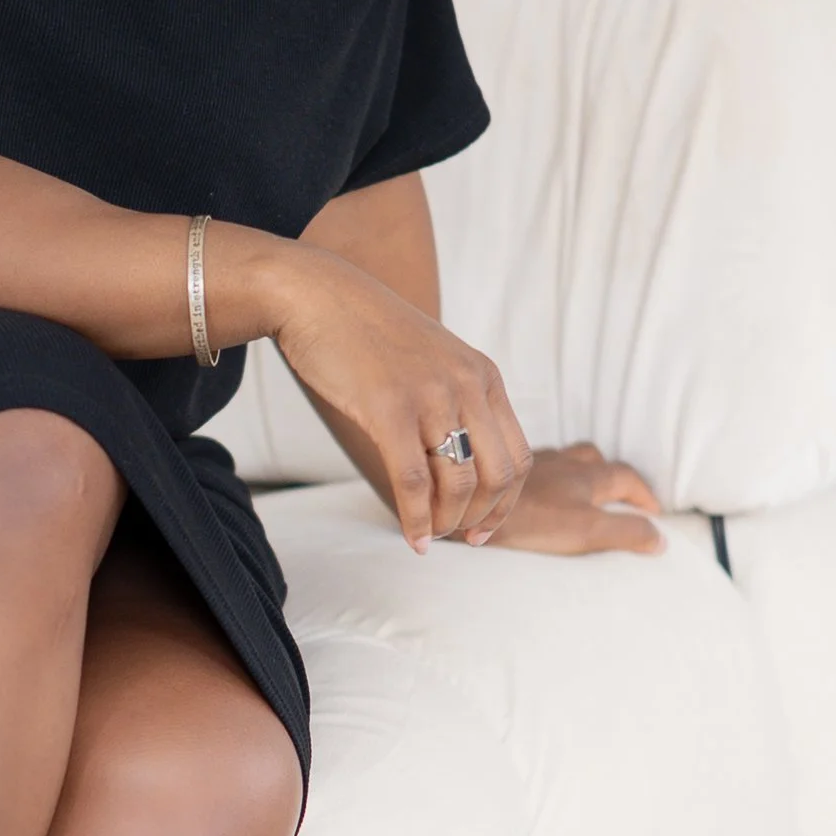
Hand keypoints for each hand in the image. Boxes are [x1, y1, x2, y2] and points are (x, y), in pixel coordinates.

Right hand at [272, 251, 530, 552]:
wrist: (317, 296)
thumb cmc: (366, 335)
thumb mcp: (431, 362)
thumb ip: (453, 402)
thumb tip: (455, 462)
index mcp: (483, 376)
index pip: (518, 455)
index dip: (506, 502)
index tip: (484, 528)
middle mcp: (467, 385)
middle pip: (498, 475)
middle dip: (482, 518)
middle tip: (460, 538)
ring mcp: (430, 396)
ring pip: (458, 483)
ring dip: (448, 522)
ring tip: (432, 536)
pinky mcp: (389, 409)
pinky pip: (412, 481)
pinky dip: (416, 519)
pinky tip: (412, 537)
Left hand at [486, 442, 663, 556]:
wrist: (471, 508)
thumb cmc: (531, 519)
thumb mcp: (588, 530)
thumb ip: (626, 533)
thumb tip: (660, 540)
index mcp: (587, 475)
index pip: (627, 477)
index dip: (643, 494)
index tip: (654, 512)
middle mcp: (561, 462)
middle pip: (594, 459)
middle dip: (609, 474)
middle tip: (616, 496)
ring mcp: (530, 465)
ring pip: (561, 460)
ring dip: (575, 472)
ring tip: (575, 492)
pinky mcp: (503, 473)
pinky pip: (531, 470)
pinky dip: (543, 479)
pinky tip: (532, 494)